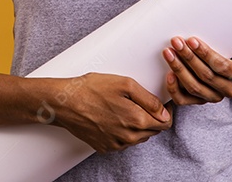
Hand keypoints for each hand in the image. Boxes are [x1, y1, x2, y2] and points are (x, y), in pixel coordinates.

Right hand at [45, 72, 171, 153]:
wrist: (65, 103)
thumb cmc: (91, 89)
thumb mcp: (125, 84)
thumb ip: (149, 99)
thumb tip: (164, 111)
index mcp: (137, 120)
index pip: (165, 123)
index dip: (165, 111)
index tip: (160, 103)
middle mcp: (129, 136)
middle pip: (153, 130)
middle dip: (151, 117)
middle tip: (138, 101)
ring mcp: (116, 144)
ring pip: (138, 137)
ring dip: (137, 125)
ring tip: (122, 107)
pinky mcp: (105, 147)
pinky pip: (123, 141)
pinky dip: (123, 131)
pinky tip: (112, 116)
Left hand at [162, 36, 231, 105]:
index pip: (221, 66)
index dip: (205, 54)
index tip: (192, 40)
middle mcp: (226, 90)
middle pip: (205, 75)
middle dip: (188, 57)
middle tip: (176, 42)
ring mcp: (212, 97)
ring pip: (193, 86)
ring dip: (179, 69)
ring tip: (169, 52)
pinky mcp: (199, 101)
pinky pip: (184, 100)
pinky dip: (174, 89)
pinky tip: (168, 74)